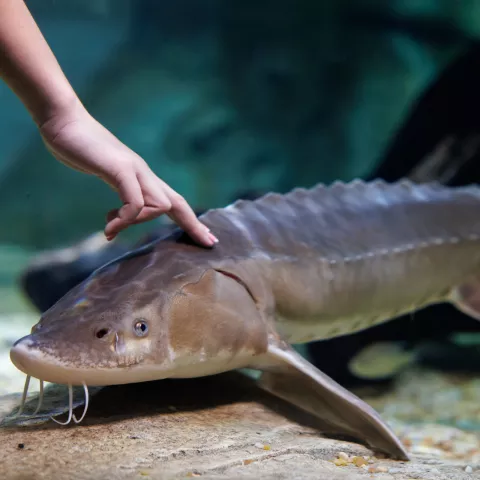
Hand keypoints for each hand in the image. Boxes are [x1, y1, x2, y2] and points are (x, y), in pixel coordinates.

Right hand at [38, 104, 217, 245]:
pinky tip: (108, 228)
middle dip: (194, 225)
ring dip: (138, 222)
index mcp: (143, 178)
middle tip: (209, 243)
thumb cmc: (83, 149)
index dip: (190, 220)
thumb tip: (115, 224)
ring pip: (161, 205)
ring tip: (110, 228)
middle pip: (178, 202)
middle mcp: (145, 174)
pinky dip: (124, 219)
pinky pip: (135, 202)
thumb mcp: (106, 179)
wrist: (64, 121)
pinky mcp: (120, 168)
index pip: (174, 201)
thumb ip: (116, 198)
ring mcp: (134, 170)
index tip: (206, 237)